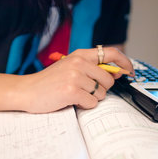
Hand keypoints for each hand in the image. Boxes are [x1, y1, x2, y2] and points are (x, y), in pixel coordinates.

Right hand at [17, 47, 133, 112]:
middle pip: (108, 79)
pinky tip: (71, 101)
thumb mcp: (70, 68)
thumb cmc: (49, 82)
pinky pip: (91, 103)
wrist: (27, 91)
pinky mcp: (71, 90)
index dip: (125, 62)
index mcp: (80, 55)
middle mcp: (79, 62)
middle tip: (85, 90)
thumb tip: (116, 73)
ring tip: (75, 95)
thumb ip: (91, 68)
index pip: (111, 53)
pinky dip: (84, 105)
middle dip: (102, 89)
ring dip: (91, 98)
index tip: (130, 71)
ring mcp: (75, 76)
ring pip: (101, 93)